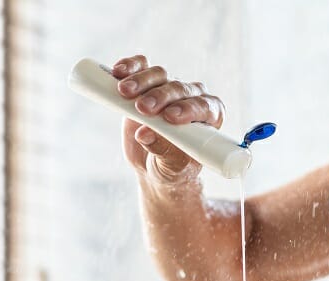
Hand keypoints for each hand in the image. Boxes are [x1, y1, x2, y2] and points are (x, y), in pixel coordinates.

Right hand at [111, 54, 225, 183]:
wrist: (153, 164)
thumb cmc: (172, 167)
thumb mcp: (172, 166)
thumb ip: (164, 151)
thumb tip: (145, 135)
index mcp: (209, 116)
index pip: (203, 106)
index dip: (188, 109)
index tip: (170, 117)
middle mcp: (191, 97)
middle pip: (179, 88)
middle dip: (160, 96)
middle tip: (143, 108)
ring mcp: (168, 89)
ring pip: (159, 75)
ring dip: (142, 81)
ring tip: (124, 92)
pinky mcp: (147, 84)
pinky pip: (141, 66)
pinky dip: (130, 66)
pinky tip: (119, 72)